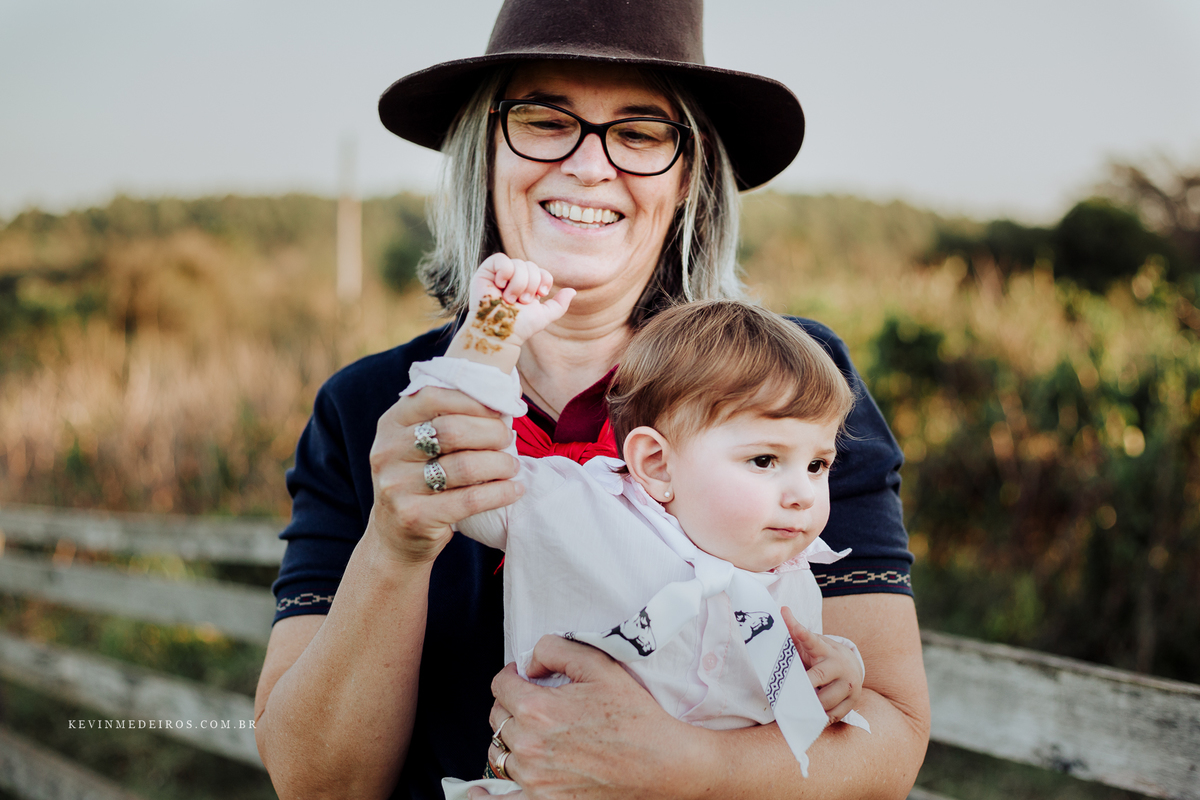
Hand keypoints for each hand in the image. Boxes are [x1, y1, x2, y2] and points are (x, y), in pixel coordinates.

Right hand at [368, 385, 523, 565]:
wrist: (395, 537)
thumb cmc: (421, 481)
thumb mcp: (418, 445)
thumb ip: (444, 419)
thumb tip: (501, 398)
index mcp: (391, 424)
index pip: (434, 397)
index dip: (474, 400)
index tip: (500, 409)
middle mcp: (388, 451)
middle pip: (453, 430)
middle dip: (491, 433)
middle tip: (509, 440)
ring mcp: (397, 485)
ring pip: (465, 466)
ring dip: (500, 464)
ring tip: (512, 466)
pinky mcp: (414, 516)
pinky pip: (470, 499)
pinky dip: (500, 492)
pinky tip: (515, 490)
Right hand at [469, 253, 574, 347]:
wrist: (499, 332)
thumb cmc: (519, 327)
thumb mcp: (543, 316)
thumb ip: (559, 305)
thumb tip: (572, 291)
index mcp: (527, 287)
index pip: (541, 271)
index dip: (544, 280)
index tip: (541, 295)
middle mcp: (514, 279)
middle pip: (531, 266)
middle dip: (531, 285)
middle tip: (522, 301)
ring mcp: (500, 274)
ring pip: (518, 263)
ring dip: (518, 284)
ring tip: (509, 299)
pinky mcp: (486, 272)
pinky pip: (501, 259)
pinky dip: (504, 272)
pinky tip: (500, 285)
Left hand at [481, 636, 698, 799]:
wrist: (661, 764)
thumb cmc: (634, 716)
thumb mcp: (599, 666)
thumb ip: (555, 650)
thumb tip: (528, 662)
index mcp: (537, 709)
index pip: (501, 685)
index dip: (513, 676)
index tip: (525, 677)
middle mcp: (528, 745)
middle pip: (498, 717)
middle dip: (513, 705)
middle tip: (537, 704)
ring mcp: (533, 778)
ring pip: (499, 752)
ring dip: (509, 740)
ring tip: (531, 735)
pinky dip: (485, 796)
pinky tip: (478, 791)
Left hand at [782, 606, 863, 724]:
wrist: (851, 667)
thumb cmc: (822, 655)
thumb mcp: (811, 643)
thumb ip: (795, 630)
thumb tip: (782, 610)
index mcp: (825, 649)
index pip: (813, 640)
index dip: (803, 634)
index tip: (795, 628)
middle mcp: (839, 666)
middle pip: (817, 677)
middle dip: (802, 685)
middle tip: (785, 692)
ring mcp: (848, 685)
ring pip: (824, 700)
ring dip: (808, 705)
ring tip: (795, 706)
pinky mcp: (851, 702)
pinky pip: (832, 715)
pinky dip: (819, 718)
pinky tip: (809, 717)